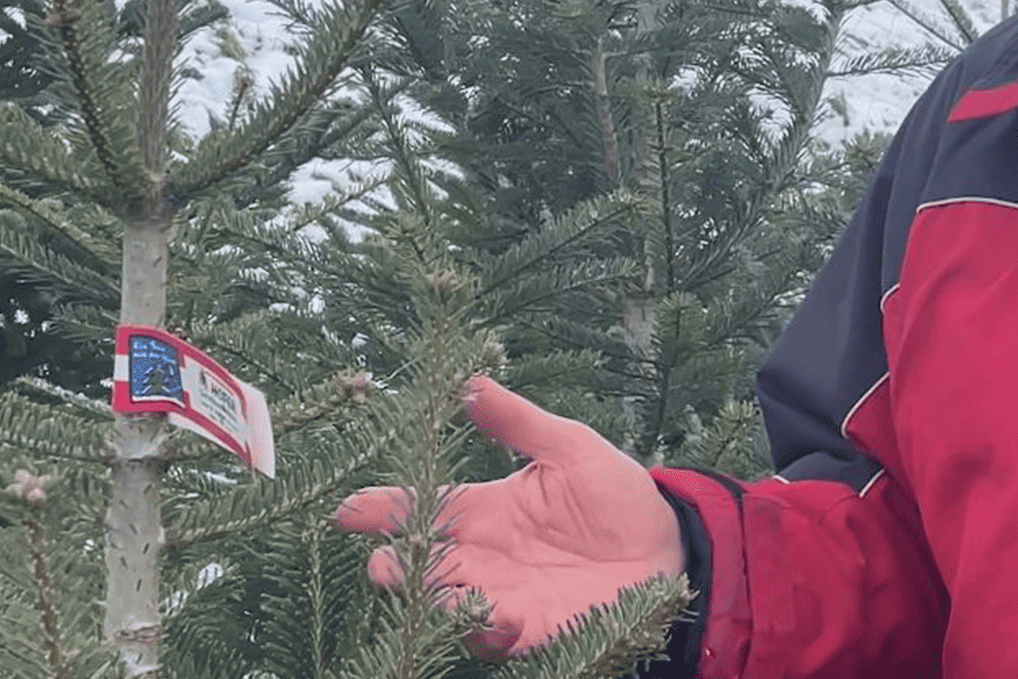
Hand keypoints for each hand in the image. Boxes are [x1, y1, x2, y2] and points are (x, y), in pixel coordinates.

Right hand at [334, 376, 684, 657]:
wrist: (670, 545)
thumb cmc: (617, 495)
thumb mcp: (570, 448)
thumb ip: (519, 422)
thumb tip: (471, 382)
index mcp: (486, 512)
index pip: (423, 509)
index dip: (382, 509)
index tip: (347, 509)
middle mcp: (485, 558)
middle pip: (420, 566)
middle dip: (394, 567)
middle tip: (382, 561)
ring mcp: (505, 597)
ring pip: (447, 605)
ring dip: (431, 602)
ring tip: (426, 587)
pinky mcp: (535, 629)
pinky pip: (497, 636)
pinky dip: (487, 628)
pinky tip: (495, 613)